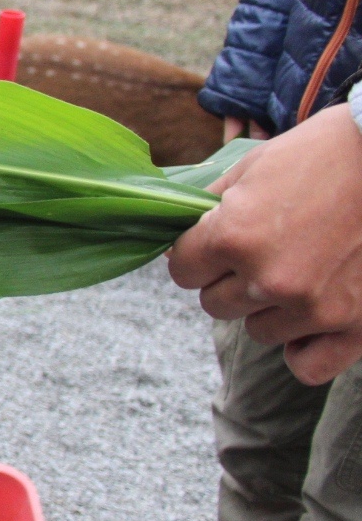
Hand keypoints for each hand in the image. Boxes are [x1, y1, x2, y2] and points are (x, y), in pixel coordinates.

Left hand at [169, 104, 361, 382]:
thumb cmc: (323, 154)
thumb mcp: (252, 168)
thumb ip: (209, 210)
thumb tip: (175, 244)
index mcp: (235, 238)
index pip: (182, 270)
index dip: (196, 254)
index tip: (217, 241)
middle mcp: (269, 280)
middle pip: (215, 303)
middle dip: (231, 279)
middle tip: (266, 251)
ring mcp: (313, 308)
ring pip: (258, 331)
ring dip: (270, 307)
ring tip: (302, 269)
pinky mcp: (355, 326)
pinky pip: (307, 366)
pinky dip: (305, 348)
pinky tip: (313, 320)